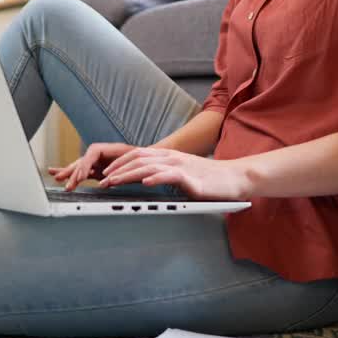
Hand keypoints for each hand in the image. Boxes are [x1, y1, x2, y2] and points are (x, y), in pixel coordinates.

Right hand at [48, 142, 137, 190]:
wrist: (145, 160)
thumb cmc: (140, 159)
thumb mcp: (133, 163)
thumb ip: (120, 171)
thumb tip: (107, 180)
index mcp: (108, 149)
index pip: (91, 154)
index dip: (84, 165)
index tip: (80, 177)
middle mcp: (99, 155)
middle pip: (83, 161)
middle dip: (72, 171)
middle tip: (65, 182)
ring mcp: (96, 163)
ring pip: (79, 167)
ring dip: (67, 172)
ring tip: (55, 176)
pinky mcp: (96, 171)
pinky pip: (81, 173)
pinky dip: (70, 174)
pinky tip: (58, 175)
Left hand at [98, 147, 250, 200]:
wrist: (235, 177)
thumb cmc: (210, 180)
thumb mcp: (182, 174)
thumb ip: (165, 175)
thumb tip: (147, 182)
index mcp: (168, 156)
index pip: (138, 155)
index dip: (119, 163)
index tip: (105, 174)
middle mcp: (172, 157)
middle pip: (138, 159)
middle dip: (117, 169)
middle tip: (102, 181)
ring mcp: (182, 166)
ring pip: (149, 166)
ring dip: (128, 174)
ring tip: (114, 182)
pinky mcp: (192, 177)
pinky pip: (170, 175)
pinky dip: (156, 177)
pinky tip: (145, 182)